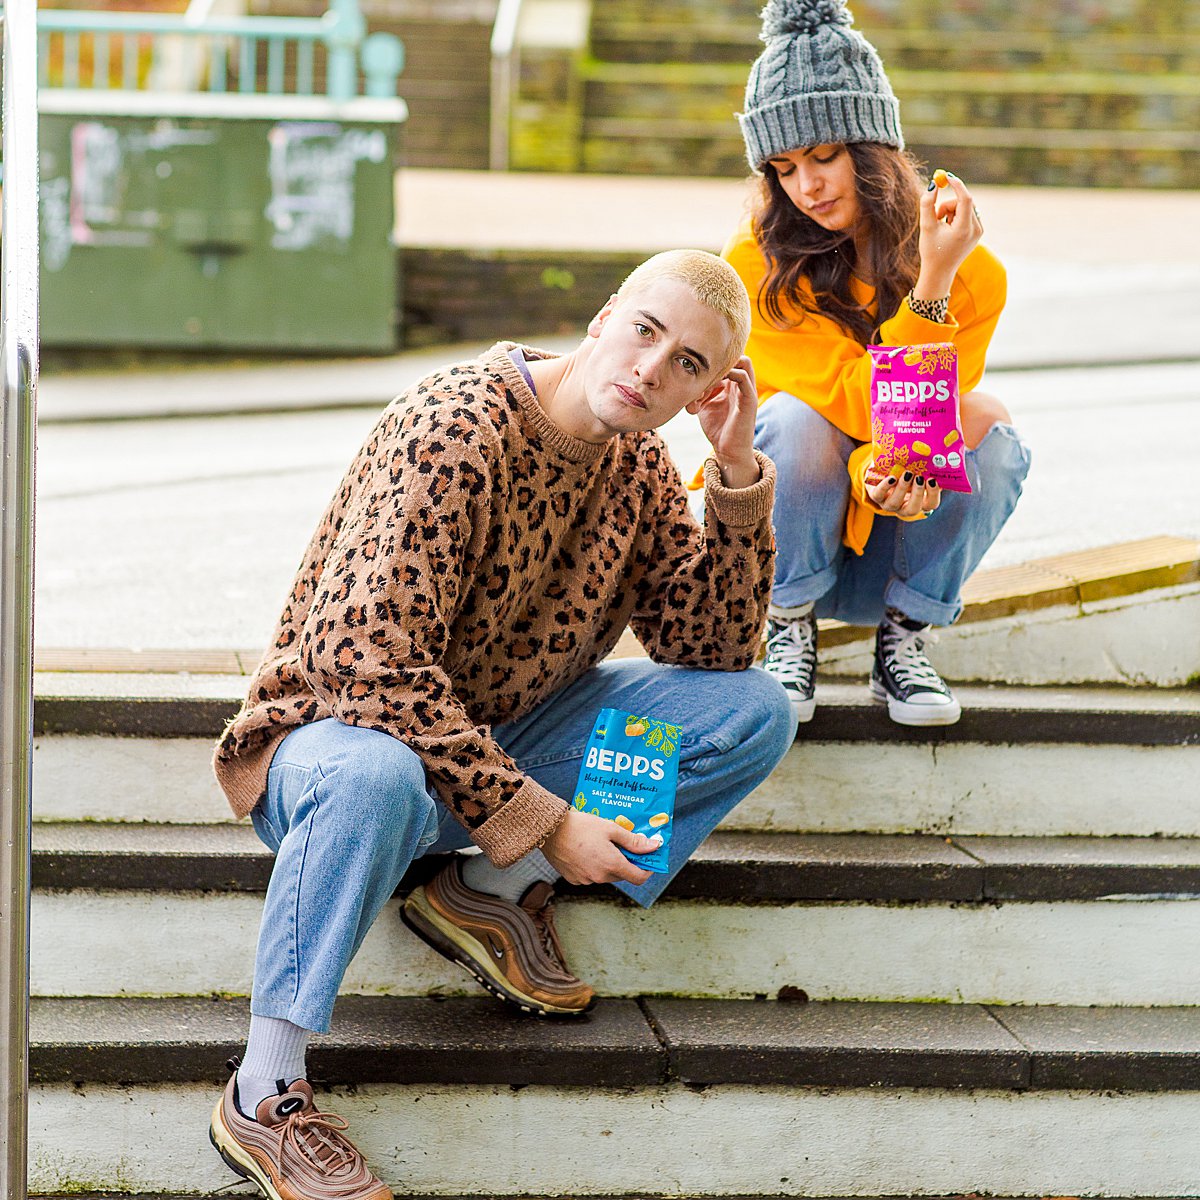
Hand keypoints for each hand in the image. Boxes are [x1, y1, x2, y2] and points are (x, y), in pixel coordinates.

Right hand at [541, 808, 659, 886]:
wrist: (550, 829)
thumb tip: (654, 846)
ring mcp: (585, 880)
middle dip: (626, 861)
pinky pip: (590, 875)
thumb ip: (633, 841)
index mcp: (611, 865)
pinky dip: (593, 865)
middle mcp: (599, 877)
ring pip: (605, 875)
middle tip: (622, 843)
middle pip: (622, 874)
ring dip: (609, 863)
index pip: (638, 878)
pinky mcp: (573, 879)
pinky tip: (587, 849)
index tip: (648, 858)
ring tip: (601, 843)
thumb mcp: (611, 828)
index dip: (647, 869)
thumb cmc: (581, 826)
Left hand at [688, 355, 760, 488]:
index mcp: (732, 383)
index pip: (724, 360)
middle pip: (734, 357)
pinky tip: (710, 391)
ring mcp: (747, 390)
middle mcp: (742, 384)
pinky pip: (743, 376)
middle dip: (713, 367)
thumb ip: (700, 390)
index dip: (707, 367)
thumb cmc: (718, 428)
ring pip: (741, 362)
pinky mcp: (750, 400)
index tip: (692, 382)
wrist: (728, 451)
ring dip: (719, 371)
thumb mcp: (704, 405)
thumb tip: (687, 379)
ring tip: (703, 392)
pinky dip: (728, 375)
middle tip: (697, 386)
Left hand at [865, 464, 941, 517]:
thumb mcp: (916, 469)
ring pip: (894, 503)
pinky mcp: (876, 497)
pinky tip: (891, 477)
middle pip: (912, 509)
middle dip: (917, 494)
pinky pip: (878, 495)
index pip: (931, 504)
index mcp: (919, 501)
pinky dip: (885, 486)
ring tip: (907, 473)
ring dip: (902, 488)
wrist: (881, 472)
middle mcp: (904, 506)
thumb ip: (926, 466)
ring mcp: (889, 503)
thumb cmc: (904, 470)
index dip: (933, 495)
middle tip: (920, 478)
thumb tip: (936, 453)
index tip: (933, 480)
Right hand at [914, 172, 983, 300]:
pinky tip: (950, 231)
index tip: (947, 177)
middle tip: (936, 215)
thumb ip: (927, 204)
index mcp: (964, 229)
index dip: (956, 185)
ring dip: (951, 212)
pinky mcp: (978, 231)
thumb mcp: (926, 227)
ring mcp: (979, 230)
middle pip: (963, 202)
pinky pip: (968, 213)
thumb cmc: (931, 251)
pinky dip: (956, 217)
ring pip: (965, 207)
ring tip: (942, 228)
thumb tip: (933, 185)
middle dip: (948, 205)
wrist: (940, 272)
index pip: (965, 199)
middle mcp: (976, 229)